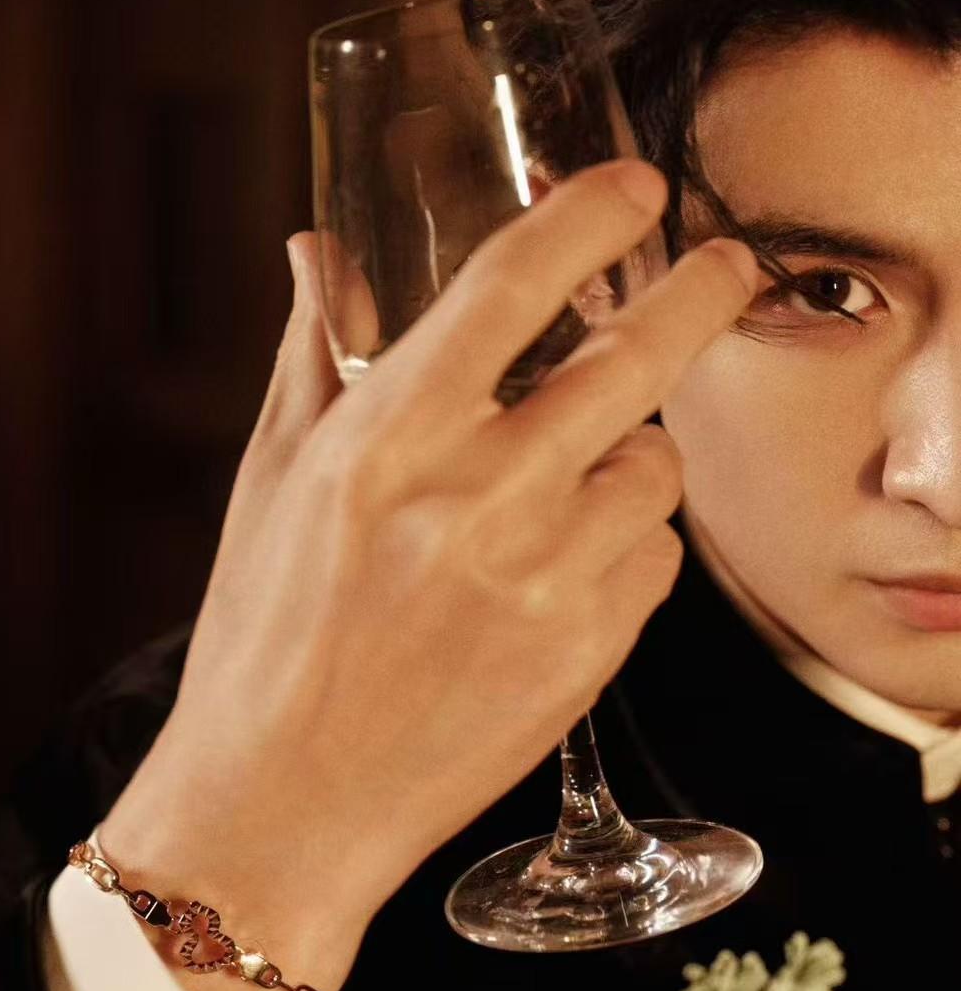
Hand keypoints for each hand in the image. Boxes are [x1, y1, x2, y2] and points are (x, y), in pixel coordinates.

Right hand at [102, 160, 757, 990]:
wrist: (287, 801)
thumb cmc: (266, 638)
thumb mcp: (272, 482)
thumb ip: (314, 353)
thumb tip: (316, 252)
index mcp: (387, 438)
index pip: (512, 282)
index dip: (590, 215)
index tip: (631, 189)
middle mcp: (476, 496)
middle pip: (635, 358)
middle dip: (700, 290)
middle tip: (725, 265)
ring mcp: (543, 578)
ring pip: (655, 465)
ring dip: (634, 451)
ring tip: (576, 479)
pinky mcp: (588, 652)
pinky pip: (657, 560)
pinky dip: (631, 544)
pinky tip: (567, 565)